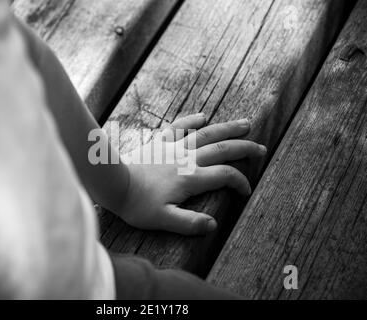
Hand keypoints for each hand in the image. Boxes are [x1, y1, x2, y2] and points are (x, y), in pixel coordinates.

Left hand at [115, 114, 266, 235]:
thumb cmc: (136, 203)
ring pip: (206, 134)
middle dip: (244, 148)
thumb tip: (213, 225)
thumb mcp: (163, 220)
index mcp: (190, 178)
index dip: (240, 182)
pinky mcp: (159, 142)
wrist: (112, 182)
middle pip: (222, 149)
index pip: (225, 175)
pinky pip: (178, 127)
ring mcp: (173, 147)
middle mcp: (186, 159)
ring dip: (227, 128)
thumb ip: (189, 223)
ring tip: (245, 124)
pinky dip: (191, 120)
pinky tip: (202, 116)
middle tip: (261, 148)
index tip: (246, 191)